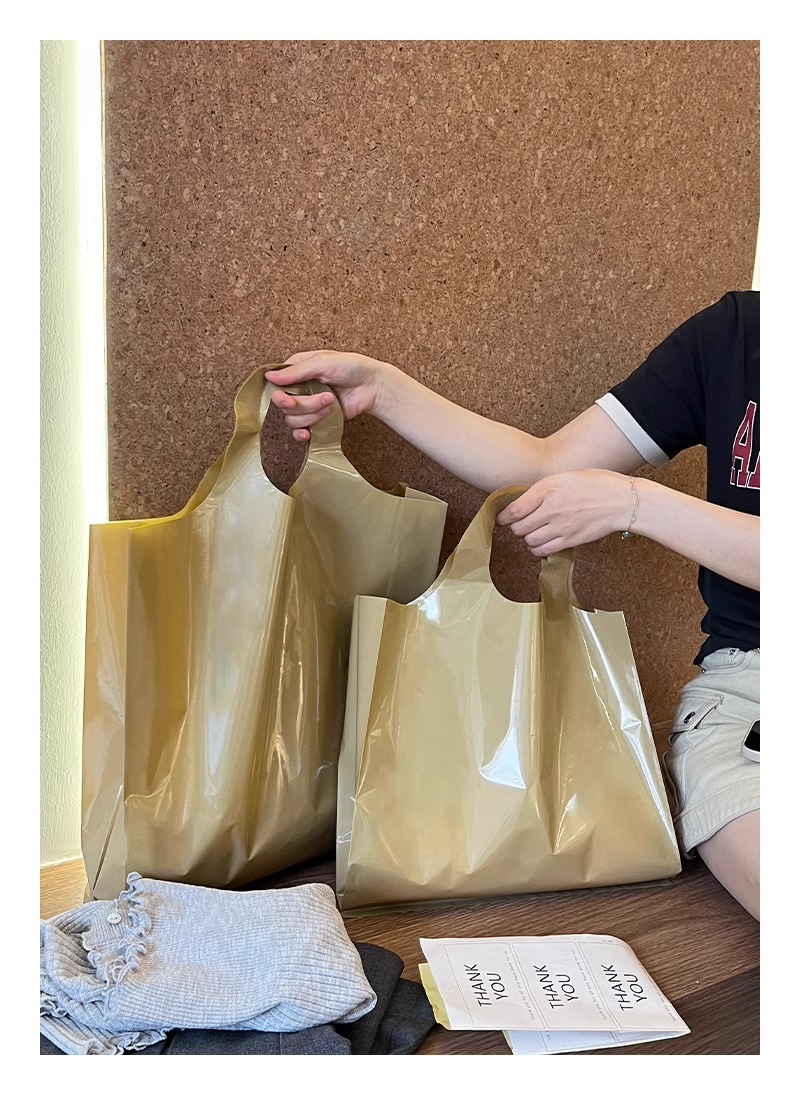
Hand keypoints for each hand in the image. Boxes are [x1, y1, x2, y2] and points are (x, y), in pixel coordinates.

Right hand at [265, 350, 389, 441]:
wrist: (372, 387)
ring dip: (312, 415)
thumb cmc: (351, 368)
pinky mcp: (316, 419)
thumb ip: (295, 371)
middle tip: (325, 398)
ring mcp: (307, 405)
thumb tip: (269, 377)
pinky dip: (301, 435)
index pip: (276, 385)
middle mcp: (299, 388)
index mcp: (297, 370)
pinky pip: (299, 432)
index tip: (290, 400)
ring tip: (331, 405)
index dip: (280, 396)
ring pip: (292, 419)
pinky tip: (308, 434)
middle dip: (305, 405)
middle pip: (284, 405)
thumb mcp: (322, 362)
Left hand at [495, 470, 633, 555]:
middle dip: (517, 527)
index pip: (514, 509)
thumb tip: (524, 501)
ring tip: (534, 532)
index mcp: (548, 488)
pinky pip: (543, 551)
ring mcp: (560, 526)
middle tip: (521, 524)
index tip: (503, 518)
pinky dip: (539, 549)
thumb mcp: (565, 476)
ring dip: (528, 538)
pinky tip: (544, 542)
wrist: (622, 500)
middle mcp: (551, 508)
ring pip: (529, 541)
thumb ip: (543, 488)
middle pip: (518, 527)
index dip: (503, 516)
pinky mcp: (570, 540)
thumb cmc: (597, 484)